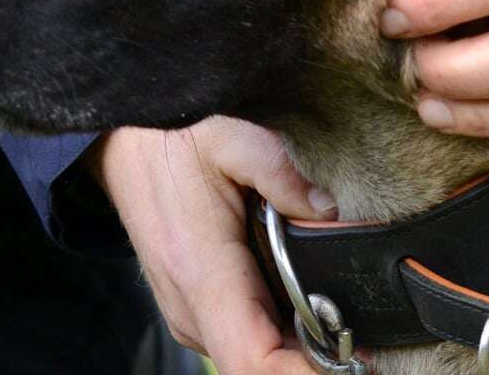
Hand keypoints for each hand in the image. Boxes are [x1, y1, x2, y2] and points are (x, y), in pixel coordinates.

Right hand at [90, 117, 337, 374]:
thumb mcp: (231, 137)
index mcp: (202, 273)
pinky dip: (276, 334)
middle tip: (364, 336)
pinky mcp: (192, 309)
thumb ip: (283, 173)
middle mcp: (189, 307)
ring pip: (251, 358)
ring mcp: (187, 314)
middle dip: (314, 361)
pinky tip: (301, 301)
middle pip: (259, 368)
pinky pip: (241, 340)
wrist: (124, 143)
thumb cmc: (171, 140)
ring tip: (335, 312)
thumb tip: (328, 212)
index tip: (356, 360)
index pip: (253, 362)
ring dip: (296, 349)